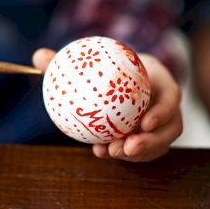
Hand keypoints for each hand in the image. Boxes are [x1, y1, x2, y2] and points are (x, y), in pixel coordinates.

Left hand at [33, 48, 181, 161]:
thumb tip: (38, 55)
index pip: (172, 96)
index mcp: (160, 80)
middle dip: (151, 142)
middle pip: (170, 127)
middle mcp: (165, 103)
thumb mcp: (92, 58)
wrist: (117, 77)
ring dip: (137, 152)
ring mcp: (161, 122)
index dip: (163, 111)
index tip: (144, 122)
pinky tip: (100, 151)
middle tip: (124, 147)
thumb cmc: (105, 65)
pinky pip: (143, 149)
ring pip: (158, 143)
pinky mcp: (152, 136)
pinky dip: (125, 153)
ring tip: (110, 152)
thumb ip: (65, 59)